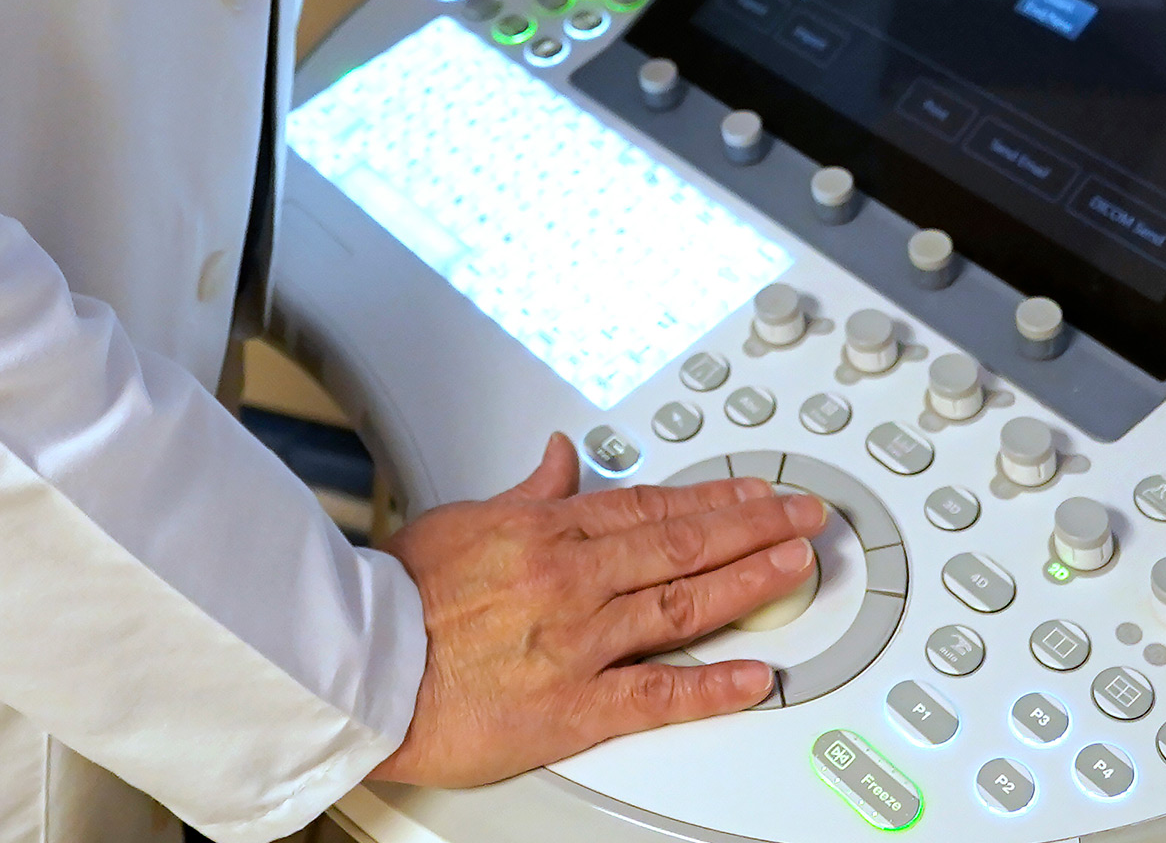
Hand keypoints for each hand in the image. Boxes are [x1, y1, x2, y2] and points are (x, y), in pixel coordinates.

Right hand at [367, 433, 829, 788]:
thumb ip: (529, 492)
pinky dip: (709, 686)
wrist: (359, 666)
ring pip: (682, 604)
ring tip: (797, 568)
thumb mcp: (464, 519)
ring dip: (749, 583)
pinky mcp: (571, 707)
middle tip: (806, 517)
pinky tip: (754, 678)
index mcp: (548, 531)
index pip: (654, 504)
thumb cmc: (396, 598)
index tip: (759, 491)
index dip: (717, 497)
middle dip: (755, 526)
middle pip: (684, 544)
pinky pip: (654, 696)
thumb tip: (563, 457)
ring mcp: (578, 642)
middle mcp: (573, 579)